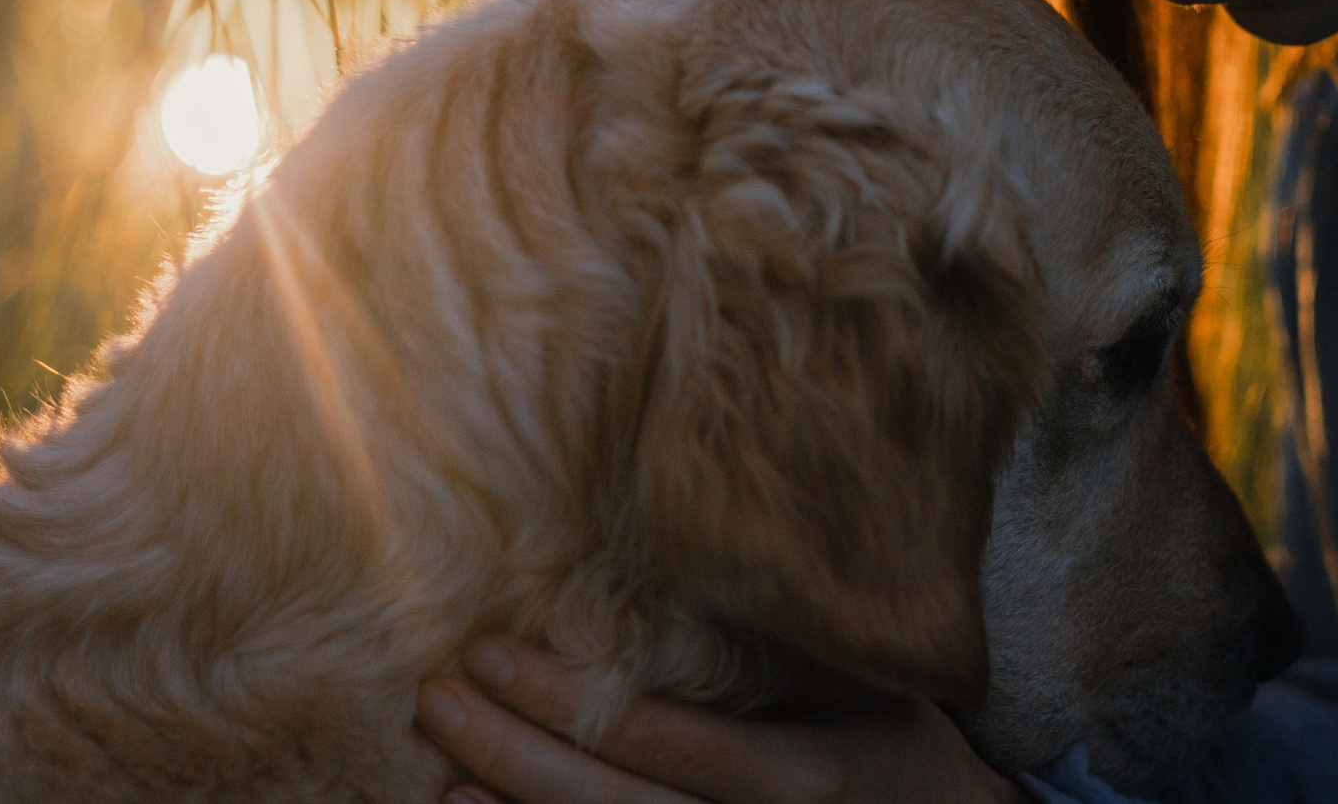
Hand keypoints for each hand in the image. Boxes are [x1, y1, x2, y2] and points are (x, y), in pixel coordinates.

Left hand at [414, 639, 1028, 803]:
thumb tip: (675, 557)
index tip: (487, 653)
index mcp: (797, 775)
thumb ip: (775, 638)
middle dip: (512, 755)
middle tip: (437, 702)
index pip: (652, 737)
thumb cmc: (900, 746)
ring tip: (441, 780)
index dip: (560, 699)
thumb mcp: (860, 681)